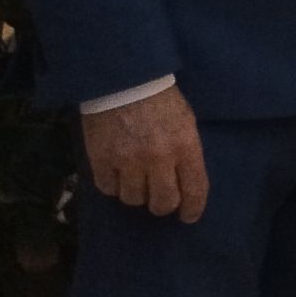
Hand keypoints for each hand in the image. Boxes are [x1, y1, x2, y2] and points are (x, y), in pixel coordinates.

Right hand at [84, 81, 208, 219]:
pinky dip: (113, 185)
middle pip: (162, 203)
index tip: (188, 216)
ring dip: (136, 193)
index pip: (194, 190)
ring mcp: (127, 161)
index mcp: (185, 146)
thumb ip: (186, 152)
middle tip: (159, 197)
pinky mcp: (101, 160)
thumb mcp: (185, 122)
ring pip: (133, 199)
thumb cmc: (160, 99)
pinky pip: (108, 189)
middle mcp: (158, 158)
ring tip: (135, 178)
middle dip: (162, 204)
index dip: (192, 209)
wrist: (122, 80)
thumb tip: (185, 183)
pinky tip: (116, 172)